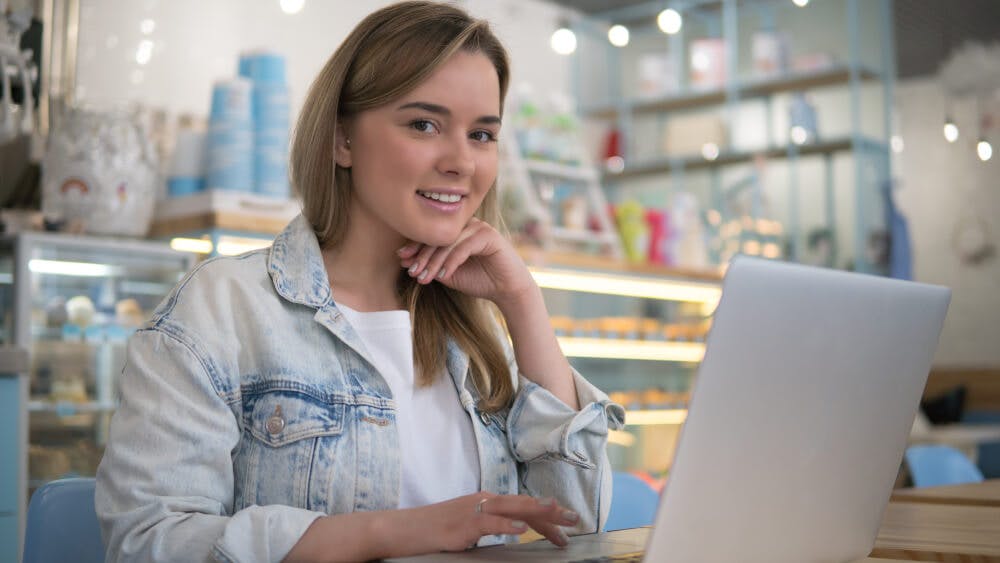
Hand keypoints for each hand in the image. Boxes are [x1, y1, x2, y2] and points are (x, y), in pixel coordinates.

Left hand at [397, 218, 534, 307]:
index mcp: (457, 230)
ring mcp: (478, 228)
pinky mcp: (488, 235)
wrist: (507, 290)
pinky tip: (443, 275)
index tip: (402, 259)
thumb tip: (404, 259)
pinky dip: (452, 262)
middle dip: (423, 256)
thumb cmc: (479, 280)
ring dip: (434, 261)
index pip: (432, 234)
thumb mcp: (448, 274)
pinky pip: (464, 247)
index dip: (415, 247)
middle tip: (412, 272)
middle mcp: (467, 225)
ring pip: (449, 243)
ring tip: (424, 277)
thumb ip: (431, 265)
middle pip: (438, 237)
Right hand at [408, 492, 579, 552]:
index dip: (546, 515)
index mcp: (486, 503)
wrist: (405, 529)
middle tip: (574, 518)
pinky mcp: (462, 524)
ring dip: (535, 511)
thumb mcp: (468, 527)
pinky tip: (520, 529)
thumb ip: (489, 526)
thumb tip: (512, 531)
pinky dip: (505, 525)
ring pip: (510, 508)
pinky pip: (488, 523)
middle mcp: (483, 502)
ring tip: (556, 513)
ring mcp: (473, 511)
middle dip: (550, 511)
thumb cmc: (434, 530)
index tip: (566, 525)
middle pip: (523, 504)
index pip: (522, 507)